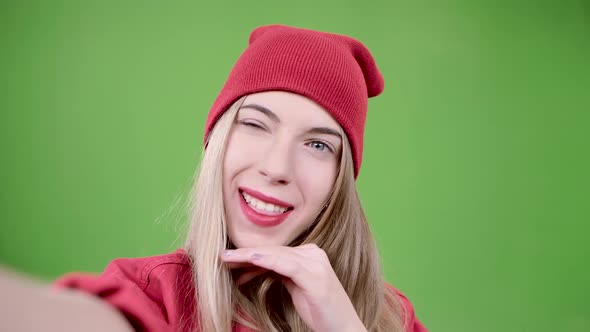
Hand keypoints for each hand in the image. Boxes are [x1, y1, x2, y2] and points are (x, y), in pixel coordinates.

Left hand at [220, 244, 366, 331]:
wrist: (345, 330)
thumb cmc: (322, 313)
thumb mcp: (296, 290)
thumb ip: (282, 275)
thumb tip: (256, 268)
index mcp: (310, 255)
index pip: (274, 251)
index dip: (249, 254)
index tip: (228, 259)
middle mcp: (313, 254)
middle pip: (273, 250)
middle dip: (245, 254)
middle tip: (221, 256)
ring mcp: (316, 263)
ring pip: (276, 254)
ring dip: (248, 256)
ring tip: (226, 258)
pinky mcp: (316, 276)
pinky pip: (286, 264)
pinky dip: (267, 260)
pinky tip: (250, 259)